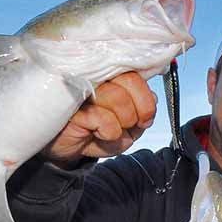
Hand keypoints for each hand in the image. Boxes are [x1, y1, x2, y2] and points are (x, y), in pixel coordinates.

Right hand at [39, 72, 157, 165]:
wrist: (68, 146)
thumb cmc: (97, 131)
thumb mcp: (128, 127)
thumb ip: (142, 111)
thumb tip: (152, 99)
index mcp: (113, 76)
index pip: (138, 76)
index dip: (146, 101)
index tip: (144, 120)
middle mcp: (97, 76)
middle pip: (131, 83)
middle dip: (136, 113)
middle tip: (126, 125)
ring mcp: (82, 87)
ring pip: (119, 99)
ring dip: (121, 123)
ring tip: (108, 130)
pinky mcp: (70, 104)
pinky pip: (104, 118)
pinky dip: (108, 133)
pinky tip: (96, 133)